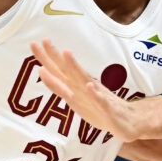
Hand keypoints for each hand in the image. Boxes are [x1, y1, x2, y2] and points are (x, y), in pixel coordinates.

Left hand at [31, 39, 155, 141]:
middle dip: (55, 56)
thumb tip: (42, 71)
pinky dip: (94, 93)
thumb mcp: (74, 98)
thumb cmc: (98, 108)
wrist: (126, 121)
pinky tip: (89, 86)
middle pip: (67, 70)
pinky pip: (100, 101)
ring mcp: (96, 96)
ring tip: (66, 52)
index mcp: (76, 85)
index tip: (35, 43)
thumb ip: (58, 86)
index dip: (47, 57)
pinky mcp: (107, 108)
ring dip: (75, 67)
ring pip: (83, 80)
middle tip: (44, 40)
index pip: (59, 69)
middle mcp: (85, 86)